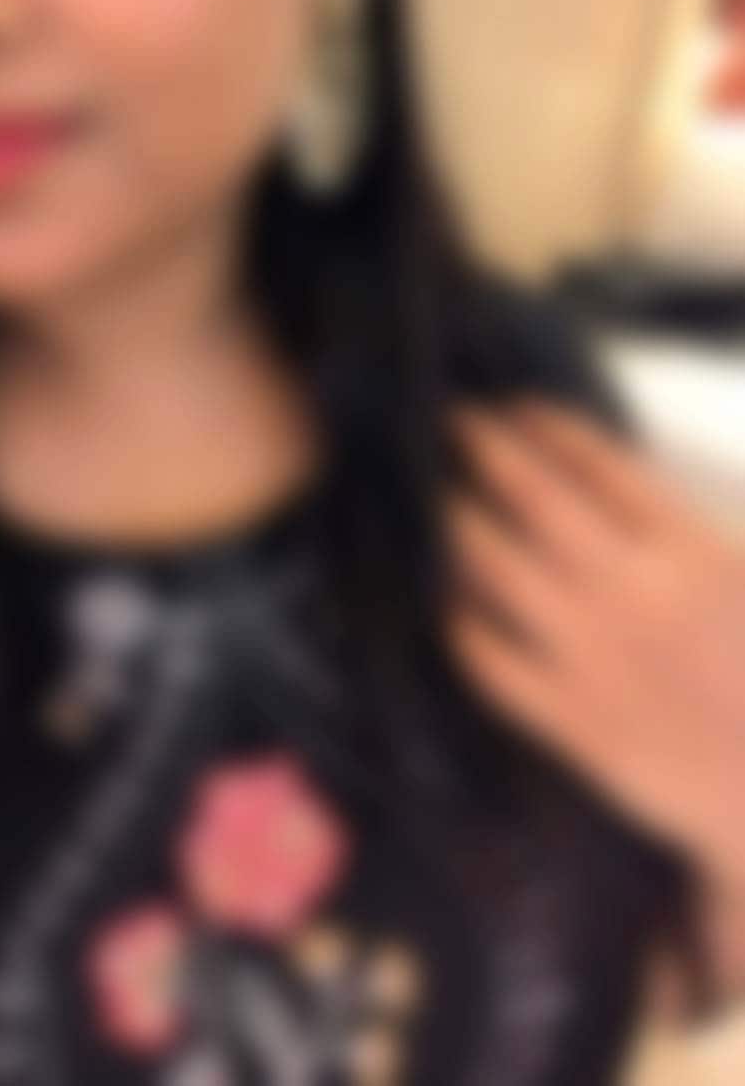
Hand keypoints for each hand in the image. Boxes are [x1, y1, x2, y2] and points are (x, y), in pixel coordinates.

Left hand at [443, 395, 744, 894]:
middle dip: (489, 451)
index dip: (550, 428)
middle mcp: (634, 594)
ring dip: (460, 522)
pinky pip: (492, 664)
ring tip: (436, 496)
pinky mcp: (574, 723)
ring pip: (499, 570)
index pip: (602, 465)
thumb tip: (612, 482)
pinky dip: (461, 626)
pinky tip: (444, 602)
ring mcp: (596, 658)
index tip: (516, 405)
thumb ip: (688, 528)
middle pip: (537, 501)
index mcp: (692, 552)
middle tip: (455, 420)